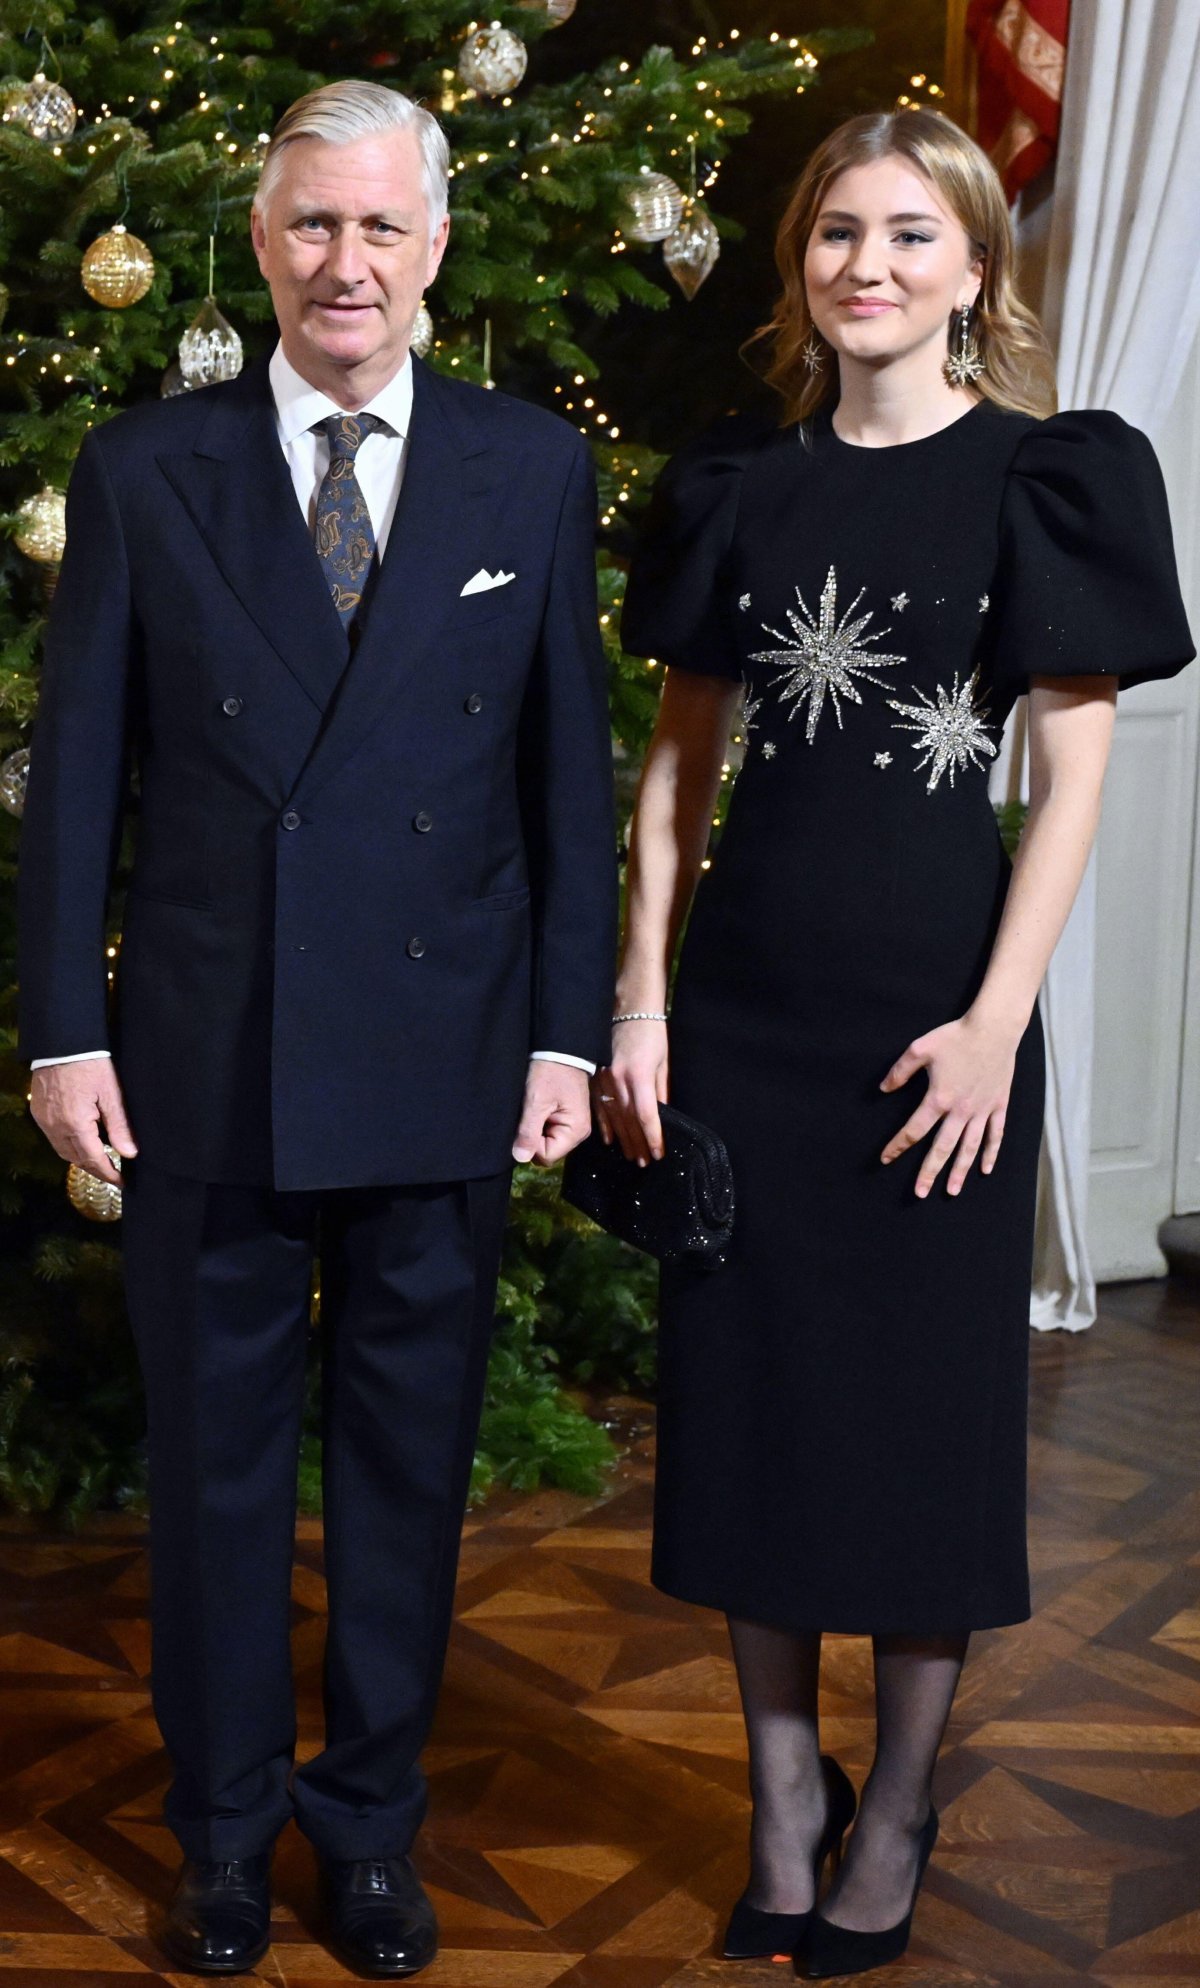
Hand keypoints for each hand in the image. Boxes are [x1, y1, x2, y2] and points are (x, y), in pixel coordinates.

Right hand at [29, 1058, 137, 1186]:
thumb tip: (130, 1153)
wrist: (62, 1042)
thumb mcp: (111, 1094)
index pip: (94, 1159)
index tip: (121, 1182)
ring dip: (81, 1160)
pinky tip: (82, 1143)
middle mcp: (56, 1127)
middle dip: (95, 1170)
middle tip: (113, 1175)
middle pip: (76, 1159)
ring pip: (63, 1151)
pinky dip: (69, 1146)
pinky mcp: (39, 1112)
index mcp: (76, 1124)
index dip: (108, 1173)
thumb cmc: (90, 1064)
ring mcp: (44, 1120)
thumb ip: (120, 1126)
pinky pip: (54, 1138)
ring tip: (100, 1162)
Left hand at [512, 1060, 591, 1166]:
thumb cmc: (550, 1072)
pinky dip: (539, 1121)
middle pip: (547, 1150)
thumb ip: (529, 1131)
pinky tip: (536, 1107)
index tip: (525, 1123)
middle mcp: (578, 1133)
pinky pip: (548, 1130)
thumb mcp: (536, 1101)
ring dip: (535, 1128)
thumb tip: (520, 1158)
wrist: (561, 1048)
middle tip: (528, 1113)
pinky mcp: (566, 1117)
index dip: (531, 1144)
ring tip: (532, 1108)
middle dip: (533, 1136)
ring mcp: (573, 1125)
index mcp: (575, 1132)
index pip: (546, 1156)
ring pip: (546, 1141)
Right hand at [594, 1017, 668, 1165]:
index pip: (646, 1116)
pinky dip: (605, 1125)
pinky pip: (599, 1107)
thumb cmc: (650, 1033)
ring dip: (623, 1139)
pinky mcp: (595, 1077)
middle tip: (643, 1162)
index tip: (658, 1153)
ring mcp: (604, 1079)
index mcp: (639, 1076)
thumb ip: (660, 1089)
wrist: (627, 1009)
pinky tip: (610, 1140)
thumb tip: (662, 1114)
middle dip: (637, 1144)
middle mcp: (619, 1080)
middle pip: (629, 1121)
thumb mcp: (661, 1061)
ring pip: (613, 1117)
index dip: (653, 1137)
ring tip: (630, 1156)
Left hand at [879, 1010, 1019, 1198]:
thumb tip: (883, 1088)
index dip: (898, 1145)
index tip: (886, 1158)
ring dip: (960, 1171)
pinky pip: (995, 1135)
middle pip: (942, 1148)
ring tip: (952, 1191)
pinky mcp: (998, 1105)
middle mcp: (961, 1110)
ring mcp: (982, 1110)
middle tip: (920, 1193)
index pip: (914, 1130)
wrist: (993, 1028)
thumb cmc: (956, 1036)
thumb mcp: (920, 1048)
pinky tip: (985, 1169)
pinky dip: (990, 1153)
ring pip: (969, 1148)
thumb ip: (900, 1071)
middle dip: (929, 1172)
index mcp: (939, 1098)